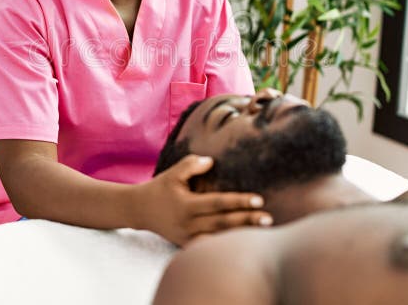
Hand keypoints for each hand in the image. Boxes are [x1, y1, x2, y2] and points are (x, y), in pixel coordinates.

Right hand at [133, 154, 272, 244]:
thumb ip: (191, 165)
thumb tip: (211, 161)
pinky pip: (208, 247)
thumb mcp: (172, 173)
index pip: (218, 203)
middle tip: (269, 218)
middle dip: (247, 220)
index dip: (239, 201)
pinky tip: (242, 244)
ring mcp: (187, 237)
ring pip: (218, 239)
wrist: (139, 210)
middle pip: (223, 223)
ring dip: (240, 236)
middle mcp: (188, 224)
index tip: (259, 199)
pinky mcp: (187, 244)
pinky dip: (225, 246)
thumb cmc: (160, 188)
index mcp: (187, 205)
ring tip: (262, 233)